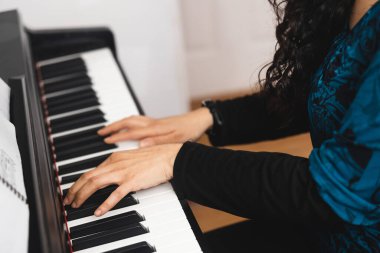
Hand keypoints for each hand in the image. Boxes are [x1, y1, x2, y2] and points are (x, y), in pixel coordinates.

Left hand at [63, 143, 181, 215]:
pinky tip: (98, 211)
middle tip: (68, 200)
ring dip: (82, 195)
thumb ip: (120, 164)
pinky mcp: (132, 181)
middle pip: (88, 176)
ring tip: (76, 205)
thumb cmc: (155, 157)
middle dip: (74, 189)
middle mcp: (115, 164)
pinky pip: (114, 195)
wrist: (169, 156)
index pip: (92, 170)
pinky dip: (104, 204)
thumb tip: (111, 173)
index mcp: (115, 158)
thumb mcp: (132, 158)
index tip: (74, 190)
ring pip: (95, 183)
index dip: (79, 182)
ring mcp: (123, 173)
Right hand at [98, 108, 212, 146]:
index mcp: (154, 129)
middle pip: (127, 122)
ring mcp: (154, 121)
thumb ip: (157, 143)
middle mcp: (151, 123)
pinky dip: (128, 122)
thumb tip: (141, 146)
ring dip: (119, 123)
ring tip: (109, 128)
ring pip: (131, 119)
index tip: (106, 139)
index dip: (118, 136)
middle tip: (101, 132)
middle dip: (113, 127)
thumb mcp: (175, 140)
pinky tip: (127, 126)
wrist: (198, 121)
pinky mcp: (157, 121)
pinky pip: (137, 119)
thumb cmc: (188, 132)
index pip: (131, 132)